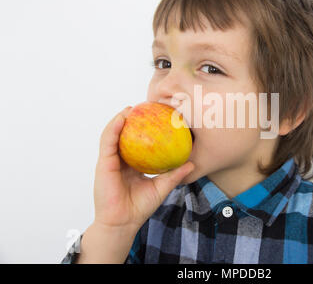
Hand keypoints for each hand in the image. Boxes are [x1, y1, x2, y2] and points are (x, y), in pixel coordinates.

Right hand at [93, 106, 194, 231]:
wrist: (123, 222)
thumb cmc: (140, 207)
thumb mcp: (161, 187)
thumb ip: (174, 175)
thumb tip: (191, 164)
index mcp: (132, 165)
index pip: (137, 143)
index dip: (144, 130)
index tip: (154, 118)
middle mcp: (120, 161)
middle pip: (124, 136)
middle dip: (131, 121)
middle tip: (143, 108)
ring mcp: (110, 161)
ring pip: (113, 134)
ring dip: (120, 119)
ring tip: (130, 108)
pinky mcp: (103, 163)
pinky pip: (107, 141)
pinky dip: (113, 128)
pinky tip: (122, 118)